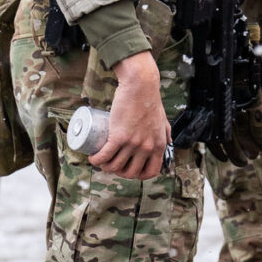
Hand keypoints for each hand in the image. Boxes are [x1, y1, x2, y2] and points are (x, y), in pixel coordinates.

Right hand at [90, 51, 170, 179]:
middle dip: (119, 172)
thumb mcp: (164, 121)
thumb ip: (166, 132)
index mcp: (158, 146)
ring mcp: (133, 143)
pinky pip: (105, 155)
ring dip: (104, 167)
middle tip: (112, 163)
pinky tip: (92, 159)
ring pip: (115, 165)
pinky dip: (96, 160)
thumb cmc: (150, 100)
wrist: (140, 86)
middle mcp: (147, 148)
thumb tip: (168, 142)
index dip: (138, 175)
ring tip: (100, 160)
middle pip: (130, 172)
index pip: (150, 172)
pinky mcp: (119, 136)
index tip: (129, 169)